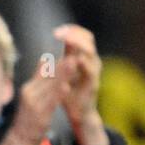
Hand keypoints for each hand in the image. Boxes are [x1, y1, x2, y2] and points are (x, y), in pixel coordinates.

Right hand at [8, 54, 64, 144]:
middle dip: (61, 64)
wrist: (20, 139)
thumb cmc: (29, 116)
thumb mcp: (32, 95)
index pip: (43, 70)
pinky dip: (58, 94)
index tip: (68, 52)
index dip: (56, 60)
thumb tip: (44, 59)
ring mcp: (33, 103)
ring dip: (62, 75)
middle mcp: (29, 92)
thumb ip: (38, 79)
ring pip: (50, 86)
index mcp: (29, 87)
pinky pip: (50, 102)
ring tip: (73, 64)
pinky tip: (66, 87)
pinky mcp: (39, 115)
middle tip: (73, 53)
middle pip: (47, 76)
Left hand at [54, 24, 109, 144]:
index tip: (57, 29)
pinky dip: (83, 63)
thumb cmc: (71, 93)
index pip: (82, 36)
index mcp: (85, 57)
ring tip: (67, 39)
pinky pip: (90, 71)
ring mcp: (94, 72)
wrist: (80, 115)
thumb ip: (61, 60)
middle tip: (60, 32)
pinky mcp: (93, 84)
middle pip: (88, 40)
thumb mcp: (64, 74)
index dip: (72, 30)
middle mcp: (92, 61)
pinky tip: (74, 59)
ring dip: (78, 44)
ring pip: (90, 52)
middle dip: (74, 34)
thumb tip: (50, 48)